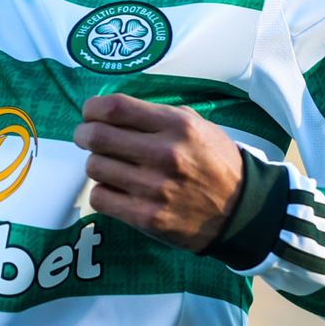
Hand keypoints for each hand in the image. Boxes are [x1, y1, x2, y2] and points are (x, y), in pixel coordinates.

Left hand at [73, 94, 243, 251]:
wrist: (241, 211)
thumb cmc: (215, 162)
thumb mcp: (197, 125)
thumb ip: (158, 115)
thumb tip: (112, 110)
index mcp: (177, 126)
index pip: (116, 107)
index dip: (92, 108)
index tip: (90, 112)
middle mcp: (165, 154)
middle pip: (97, 136)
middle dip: (83, 134)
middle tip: (86, 136)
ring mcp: (155, 188)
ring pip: (95, 167)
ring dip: (96, 163)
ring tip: (109, 165)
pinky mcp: (147, 218)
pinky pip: (101, 198)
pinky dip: (102, 191)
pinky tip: (115, 188)